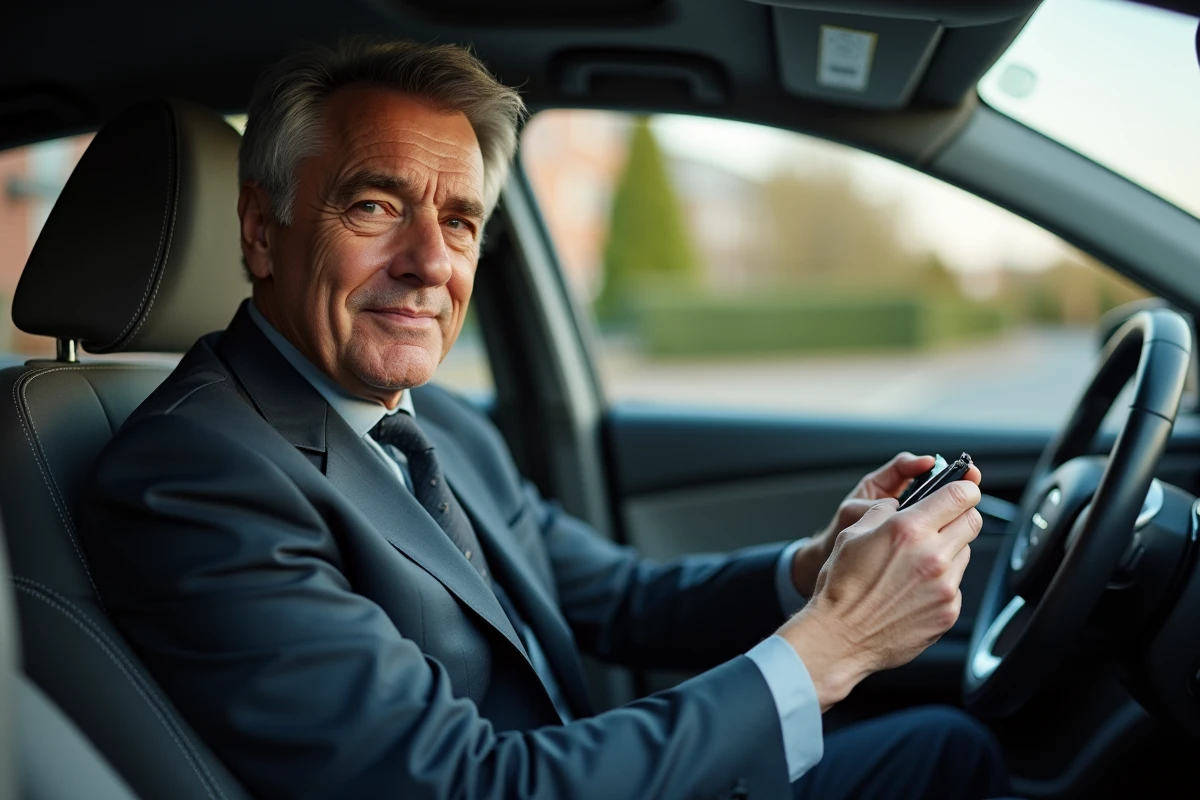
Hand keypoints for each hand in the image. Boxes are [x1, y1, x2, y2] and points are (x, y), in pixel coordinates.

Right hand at [777, 469, 982, 710]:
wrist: (841, 636)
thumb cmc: (842, 586)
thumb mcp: (852, 533)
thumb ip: (883, 512)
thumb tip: (899, 505)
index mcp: (908, 529)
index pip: (961, 495)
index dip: (965, 488)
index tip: (963, 490)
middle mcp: (933, 555)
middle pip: (974, 521)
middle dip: (961, 516)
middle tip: (943, 523)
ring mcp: (945, 586)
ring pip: (965, 554)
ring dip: (950, 550)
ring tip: (918, 563)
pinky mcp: (949, 611)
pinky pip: (956, 585)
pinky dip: (942, 582)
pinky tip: (915, 589)